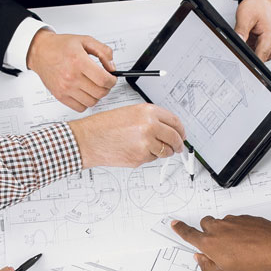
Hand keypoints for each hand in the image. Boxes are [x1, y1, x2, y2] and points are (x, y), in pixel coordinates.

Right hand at [28, 29, 116, 111]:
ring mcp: (65, 88)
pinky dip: (85, 102)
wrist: (40, 52)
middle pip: (99, 92)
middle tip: (104, 82)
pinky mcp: (60, 96)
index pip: (103, 79)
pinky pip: (80, 108)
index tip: (112, 78)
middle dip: (106, 88)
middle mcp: (71, 77)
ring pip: (91, 102)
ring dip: (96, 96)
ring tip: (93, 86)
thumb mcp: (85, 40)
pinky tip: (84, 92)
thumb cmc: (60, 46)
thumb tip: (112, 67)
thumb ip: (103, 51)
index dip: (112, 80)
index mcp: (78, 61)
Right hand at [70, 103, 185, 167]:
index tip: (182, 134)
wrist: (89, 139)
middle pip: (175, 138)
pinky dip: (148, 156)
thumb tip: (169, 129)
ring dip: (163, 152)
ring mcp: (146, 143)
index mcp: (148, 111)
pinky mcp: (141, 158)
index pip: (175, 121)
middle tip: (177, 147)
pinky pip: (152, 159)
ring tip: (150, 148)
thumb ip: (151, 118)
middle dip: (178, 144)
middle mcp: (149, 126)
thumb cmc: (104, 126)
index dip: (181, 130)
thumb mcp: (130, 112)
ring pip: (165, 151)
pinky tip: (135, 150)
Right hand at [169, 215, 270, 270]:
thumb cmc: (253, 262)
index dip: (180, 229)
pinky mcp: (245, 218)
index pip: (188, 234)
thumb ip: (208, 267)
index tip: (175, 224)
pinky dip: (238, 230)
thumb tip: (200, 259)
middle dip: (206, 232)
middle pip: (204, 224)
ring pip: (221, 223)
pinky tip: (248, 243)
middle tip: (216, 246)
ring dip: (223, 232)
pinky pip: (236, 222)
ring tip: (237, 248)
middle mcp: (218, 228)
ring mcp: (232, 221)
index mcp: (209, 243)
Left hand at [235, 0, 270, 59]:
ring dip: (248, 52)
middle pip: (258, 60)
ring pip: (256, 58)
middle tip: (239, 45)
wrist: (262, 1)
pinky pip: (256, 53)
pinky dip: (250, 49)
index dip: (248, 63)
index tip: (238, 61)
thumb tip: (235, 44)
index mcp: (270, 38)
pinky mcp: (266, 47)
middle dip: (246, 56)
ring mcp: (270, 47)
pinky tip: (247, 40)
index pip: (259, 60)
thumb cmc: (257, 6)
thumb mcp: (245, 16)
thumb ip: (240, 31)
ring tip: (245, 38)